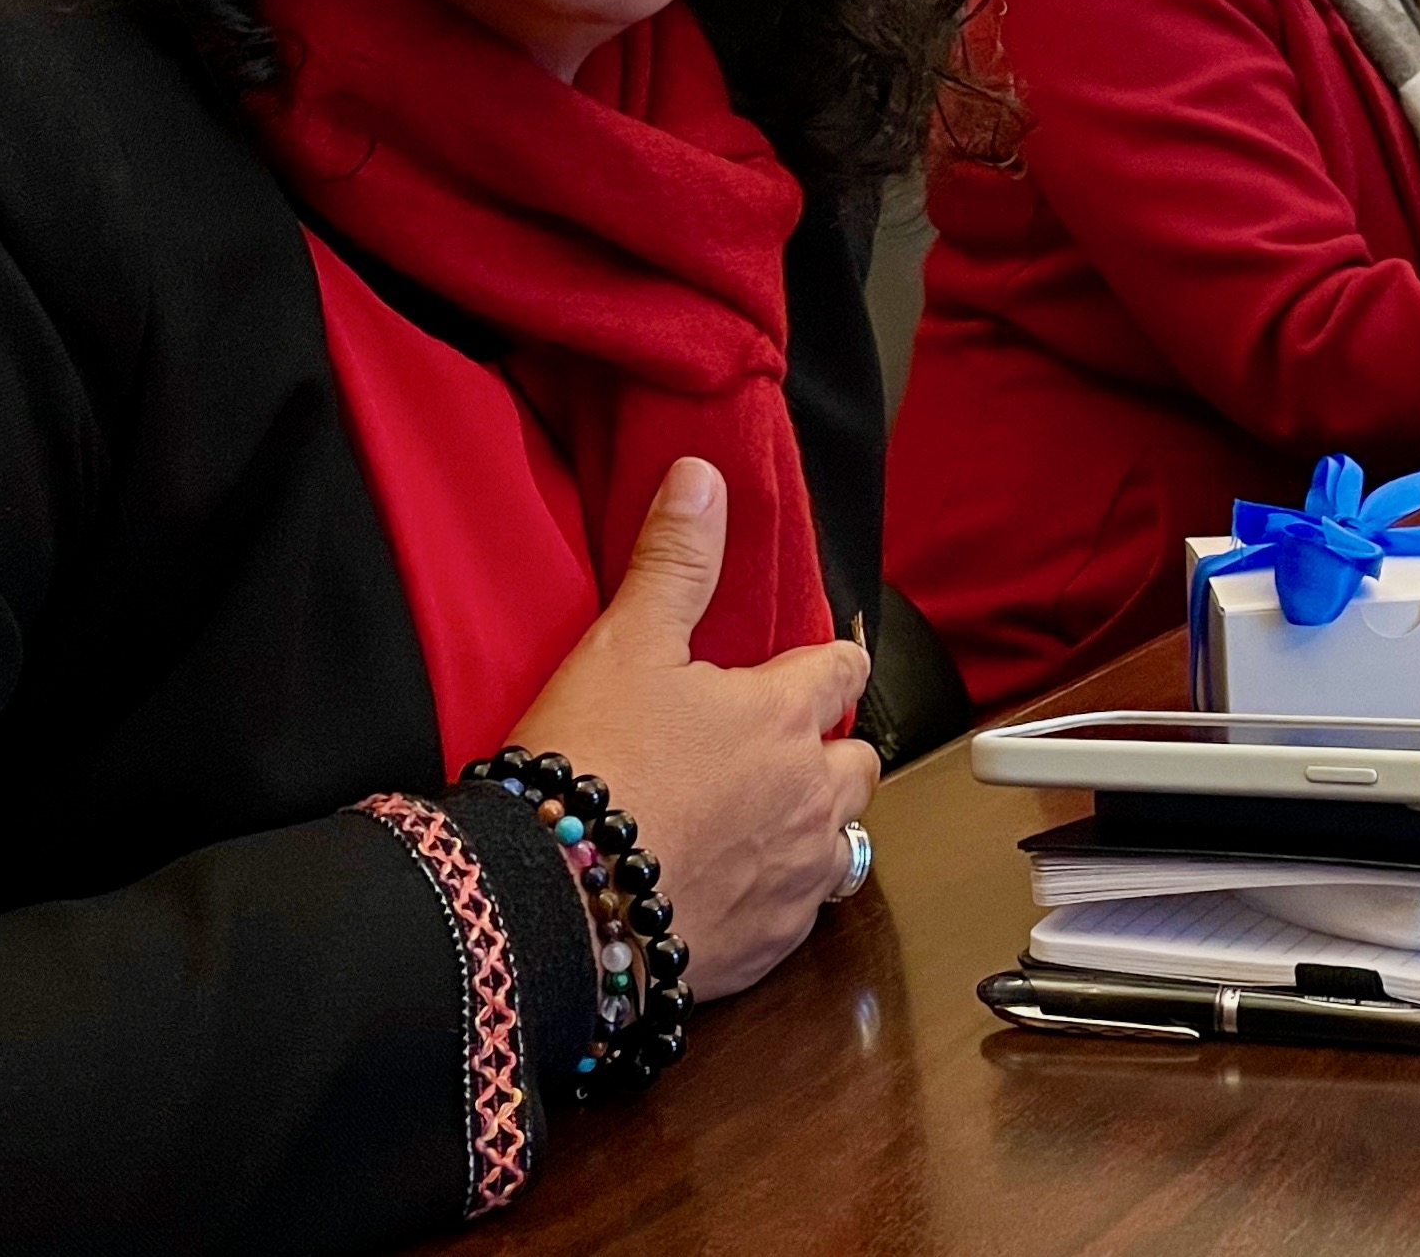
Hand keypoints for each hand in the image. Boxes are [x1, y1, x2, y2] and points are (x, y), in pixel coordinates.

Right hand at [506, 458, 879, 999]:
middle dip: (832, 751)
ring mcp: (796, 877)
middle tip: (783, 748)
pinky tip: (734, 888)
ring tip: (767, 821)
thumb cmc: (595, 763)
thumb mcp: (627, 641)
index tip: (826, 660)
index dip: (833, 660)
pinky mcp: (769, 944)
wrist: (559, 902)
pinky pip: (799, 915)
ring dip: (817, 828)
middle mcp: (811, 796)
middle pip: (860, 764)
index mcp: (785, 716)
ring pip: (843, 844)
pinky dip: (778, 897)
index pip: (843, 670)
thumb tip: (704, 476)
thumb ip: (675, 560)